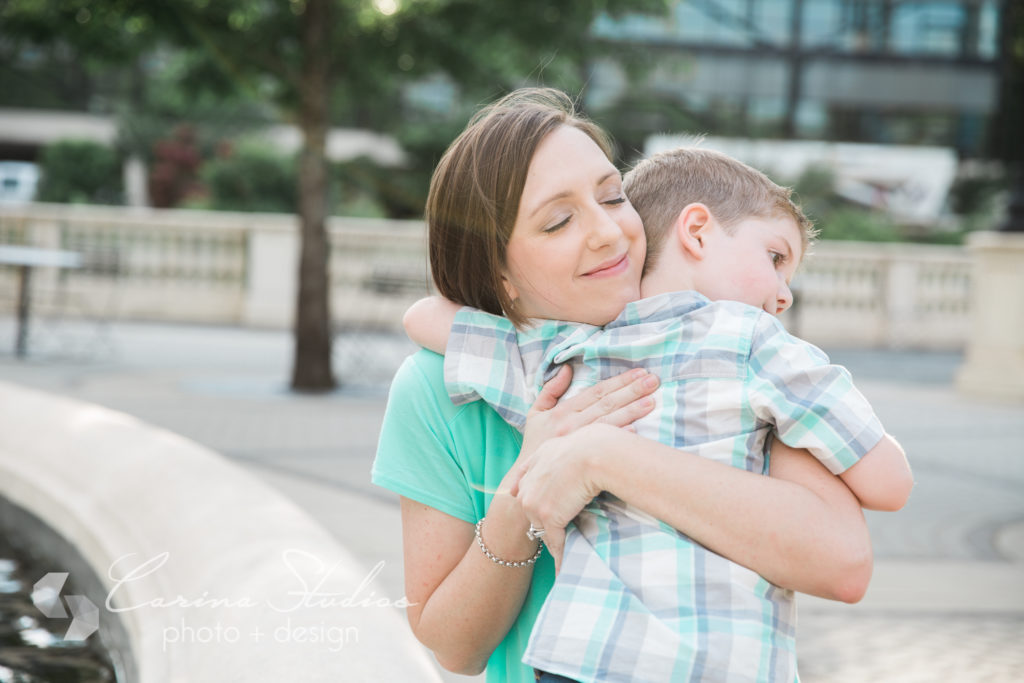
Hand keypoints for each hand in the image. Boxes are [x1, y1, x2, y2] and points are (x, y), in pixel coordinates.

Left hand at [514, 424, 624, 572]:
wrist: (597, 452)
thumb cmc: (598, 444)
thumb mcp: (576, 439)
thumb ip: (569, 449)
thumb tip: (589, 449)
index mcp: (539, 457)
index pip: (524, 478)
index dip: (524, 490)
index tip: (519, 497)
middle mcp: (531, 479)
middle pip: (530, 506)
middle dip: (540, 519)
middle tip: (550, 532)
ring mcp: (536, 500)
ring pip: (542, 526)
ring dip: (551, 540)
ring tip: (559, 553)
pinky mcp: (548, 517)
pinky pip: (554, 541)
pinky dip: (560, 556)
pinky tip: (564, 566)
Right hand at [518, 366, 656, 466]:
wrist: (526, 480)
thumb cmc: (534, 446)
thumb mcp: (535, 414)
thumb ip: (550, 390)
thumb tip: (566, 369)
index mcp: (562, 411)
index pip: (596, 391)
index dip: (618, 381)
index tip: (638, 373)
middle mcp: (570, 424)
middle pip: (606, 403)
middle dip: (631, 390)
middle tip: (653, 381)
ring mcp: (576, 442)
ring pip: (608, 422)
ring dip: (631, 411)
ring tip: (651, 401)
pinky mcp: (579, 459)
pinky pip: (601, 446)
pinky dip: (618, 437)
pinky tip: (636, 431)